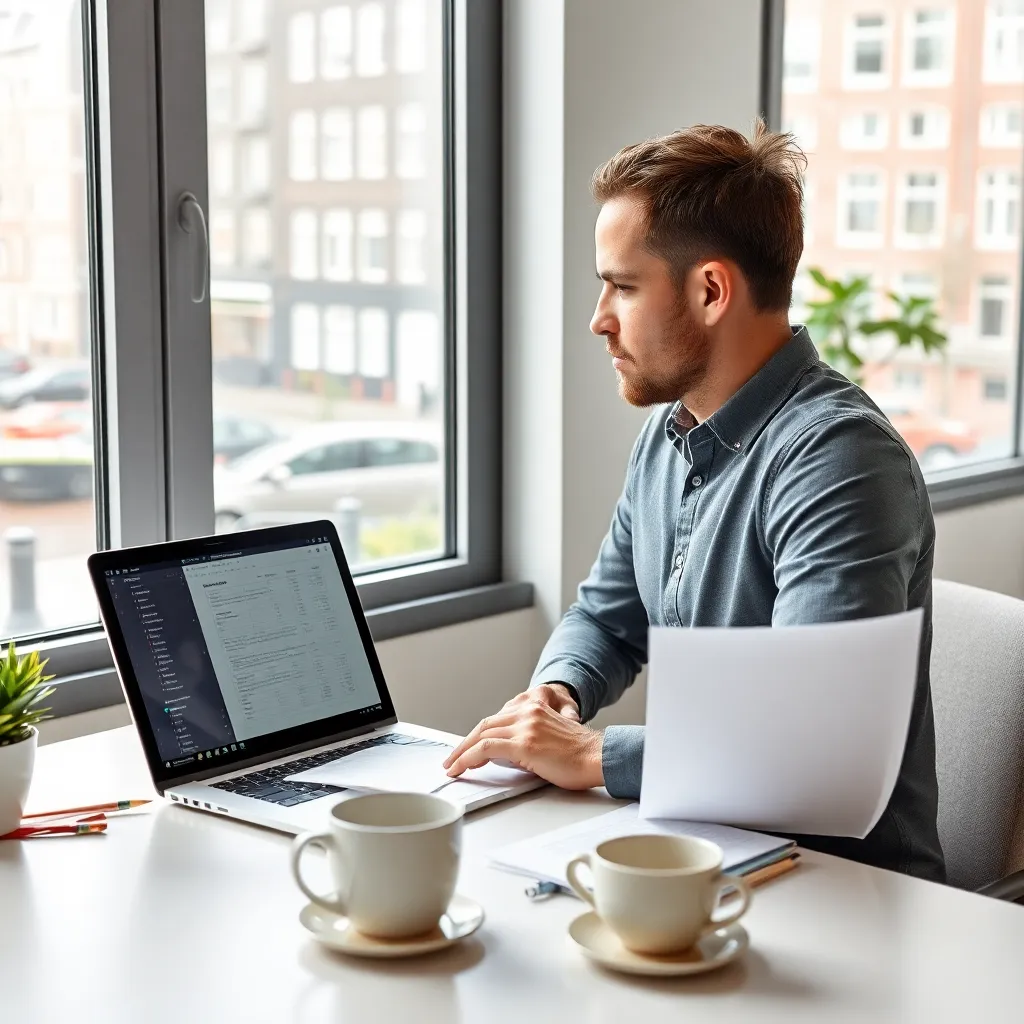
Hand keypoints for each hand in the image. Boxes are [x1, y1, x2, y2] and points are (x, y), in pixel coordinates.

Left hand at [443, 685, 603, 790]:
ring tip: (452, 767)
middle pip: (485, 725)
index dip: (477, 735)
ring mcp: (525, 726)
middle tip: (451, 759)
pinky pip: (486, 748)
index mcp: (534, 708)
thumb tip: (506, 756)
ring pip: (481, 735)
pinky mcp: (524, 743)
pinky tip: (462, 768)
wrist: (600, 757)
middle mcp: (527, 712)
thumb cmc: (581, 755)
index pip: (496, 720)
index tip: (466, 748)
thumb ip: (528, 740)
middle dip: (464, 743)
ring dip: (462, 752)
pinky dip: (469, 757)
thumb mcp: (550, 739)